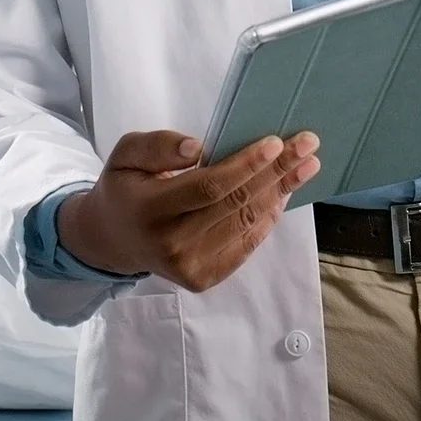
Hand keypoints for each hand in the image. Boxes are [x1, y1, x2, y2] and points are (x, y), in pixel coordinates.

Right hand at [57, 129, 319, 292]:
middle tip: (307, 144)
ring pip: (247, 224)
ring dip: (281, 192)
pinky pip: (245, 245)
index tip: (276, 142)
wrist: (113, 240)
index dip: (245, 165)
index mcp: (149, 210)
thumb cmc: (125, 189)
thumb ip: (157, 146)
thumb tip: (198, 148)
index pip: (208, 187)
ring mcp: (190, 267)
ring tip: (305, 166)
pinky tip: (282, 193)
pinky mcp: (204, 278)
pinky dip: (268, 218)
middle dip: (276, 172)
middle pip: (236, 204)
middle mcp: (171, 244)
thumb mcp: (125, 155)